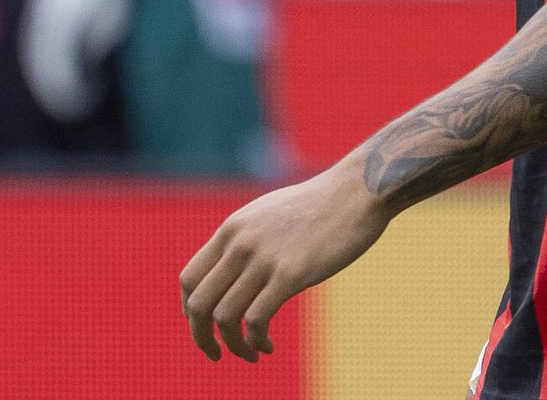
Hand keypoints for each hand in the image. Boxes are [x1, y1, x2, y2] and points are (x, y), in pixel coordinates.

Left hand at [178, 155, 391, 361]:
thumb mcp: (270, 215)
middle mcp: (240, 243)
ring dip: (232, 346)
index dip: (189, 311)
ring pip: (224, 317)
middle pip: (198, 303)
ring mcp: (264, 258)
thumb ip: (248, 240)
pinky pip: (256, 320)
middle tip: (216, 353)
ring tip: (250, 354)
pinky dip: (255, 342)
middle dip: (201, 337)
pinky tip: (266, 346)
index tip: (205, 327)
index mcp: (232, 228)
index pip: (189, 278)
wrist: (357, 191)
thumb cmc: (320, 206)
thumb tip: (239, 273)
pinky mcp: (291, 273)